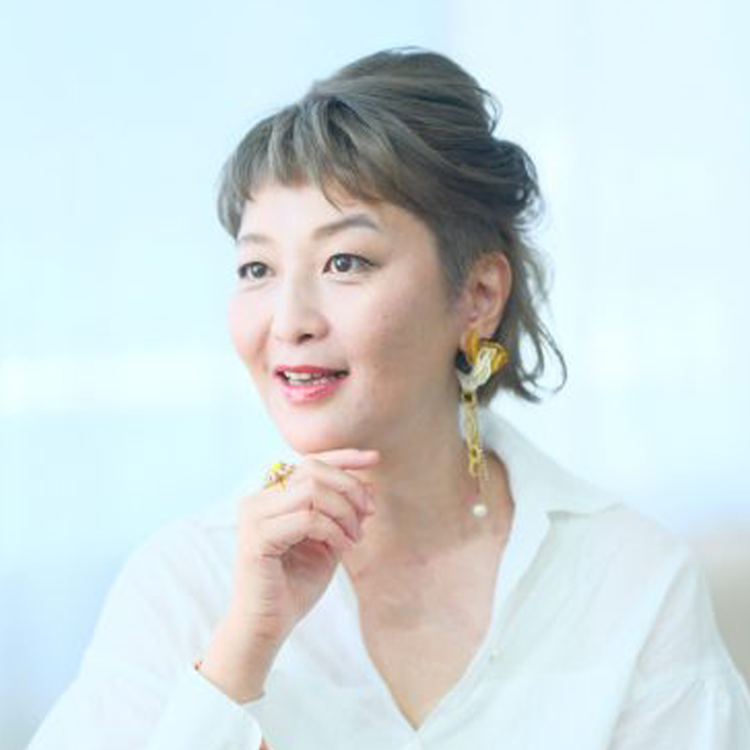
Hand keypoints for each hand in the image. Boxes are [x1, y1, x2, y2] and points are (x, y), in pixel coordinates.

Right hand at [228, 447, 378, 643]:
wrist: (268, 626)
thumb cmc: (295, 585)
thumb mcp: (328, 541)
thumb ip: (343, 513)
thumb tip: (369, 485)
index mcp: (272, 497)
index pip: (309, 462)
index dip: (343, 456)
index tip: (375, 458)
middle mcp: (258, 500)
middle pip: (313, 470)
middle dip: (349, 486)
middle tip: (369, 512)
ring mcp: (254, 516)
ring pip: (312, 490)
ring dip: (343, 511)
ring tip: (354, 537)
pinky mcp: (257, 537)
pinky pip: (307, 518)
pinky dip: (333, 530)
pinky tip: (343, 547)